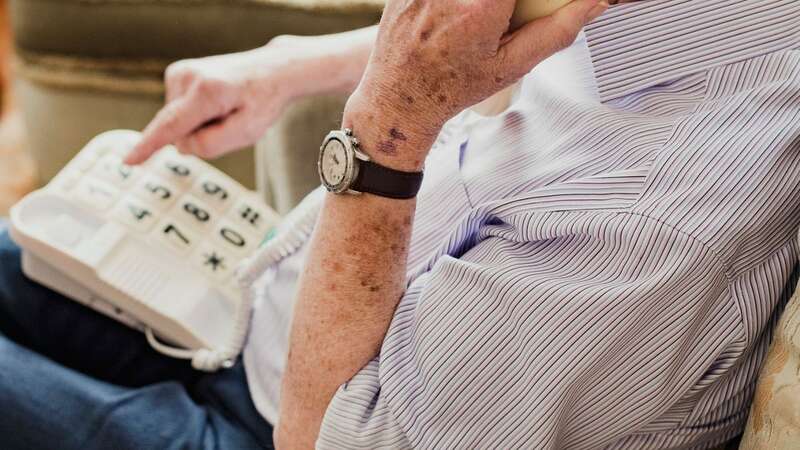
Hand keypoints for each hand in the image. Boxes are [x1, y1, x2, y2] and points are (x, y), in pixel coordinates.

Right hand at [125, 28, 377, 164]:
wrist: (270, 70)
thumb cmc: (262, 101)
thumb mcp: (248, 131)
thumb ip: (213, 144)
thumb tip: (181, 146)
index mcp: (207, 91)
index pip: (172, 125)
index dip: (149, 146)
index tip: (128, 161)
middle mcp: (187, 76)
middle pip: (179, 132)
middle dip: (201, 135)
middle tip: (230, 119)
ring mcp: (178, 73)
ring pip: (178, 124)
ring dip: (201, 124)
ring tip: (225, 108)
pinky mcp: (175, 75)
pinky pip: (179, 114)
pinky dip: (196, 115)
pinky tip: (215, 103)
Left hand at [344, 0, 606, 168]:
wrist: (397, 99)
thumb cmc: (452, 87)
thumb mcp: (512, 65)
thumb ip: (557, 31)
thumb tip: (593, 3)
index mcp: (483, 3)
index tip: (532, 5)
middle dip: (510, 4)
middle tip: (507, 16)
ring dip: (484, 4)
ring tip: (480, 20)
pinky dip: (459, 2)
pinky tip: (452, 21)